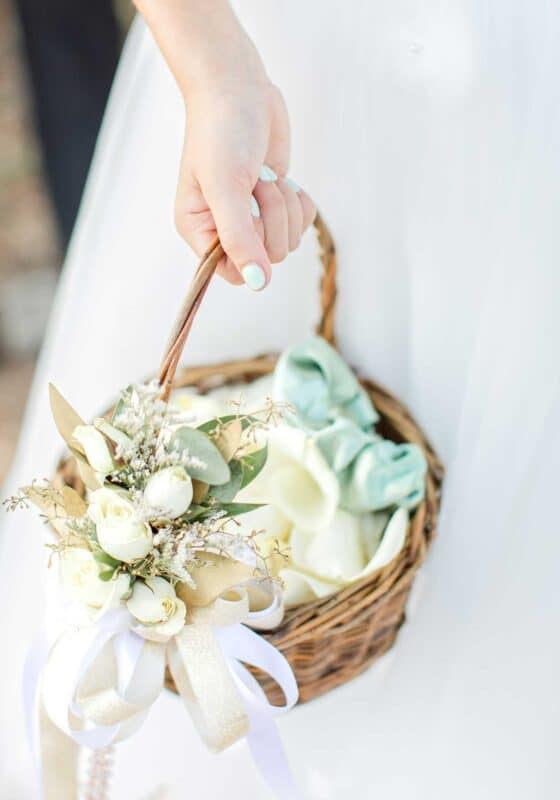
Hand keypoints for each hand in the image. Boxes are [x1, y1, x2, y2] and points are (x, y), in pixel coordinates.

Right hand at [174, 80, 315, 288]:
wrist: (239, 88)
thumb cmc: (221, 133)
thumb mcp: (226, 188)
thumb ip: (239, 239)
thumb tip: (257, 283)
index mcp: (200, 231)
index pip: (234, 273)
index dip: (251, 255)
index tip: (252, 224)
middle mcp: (226, 230)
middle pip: (268, 258)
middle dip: (270, 218)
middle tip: (254, 184)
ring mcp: (254, 217)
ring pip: (288, 241)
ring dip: (284, 205)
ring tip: (262, 176)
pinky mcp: (277, 203)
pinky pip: (303, 224)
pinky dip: (300, 202)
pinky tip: (282, 179)